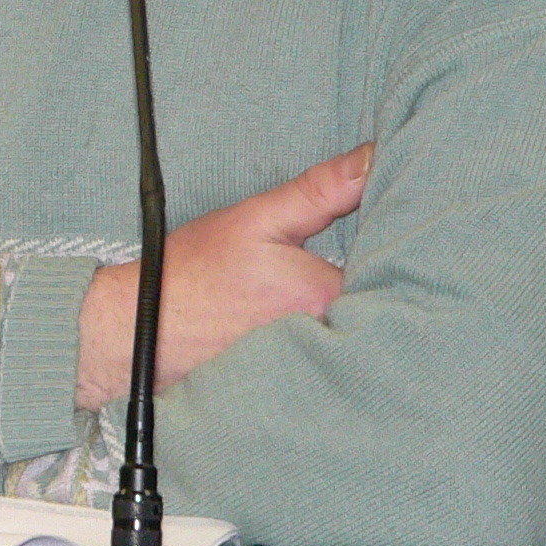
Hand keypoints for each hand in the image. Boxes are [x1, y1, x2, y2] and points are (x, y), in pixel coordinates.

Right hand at [74, 143, 370, 409]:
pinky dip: (335, 344)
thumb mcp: (257, 218)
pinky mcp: (298, 387)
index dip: (399, 249)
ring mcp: (313, 369)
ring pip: (358, 335)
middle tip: (371, 265)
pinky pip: (334, 361)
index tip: (404, 232)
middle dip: (382, 285)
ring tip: (339, 295)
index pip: (394, 270)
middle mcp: (328, 342)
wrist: (140, 330)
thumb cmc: (192, 275)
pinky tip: (316, 326)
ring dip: (360, 316)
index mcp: (327, 298)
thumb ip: (322, 190)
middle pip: (379, 308)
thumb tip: (376, 158)